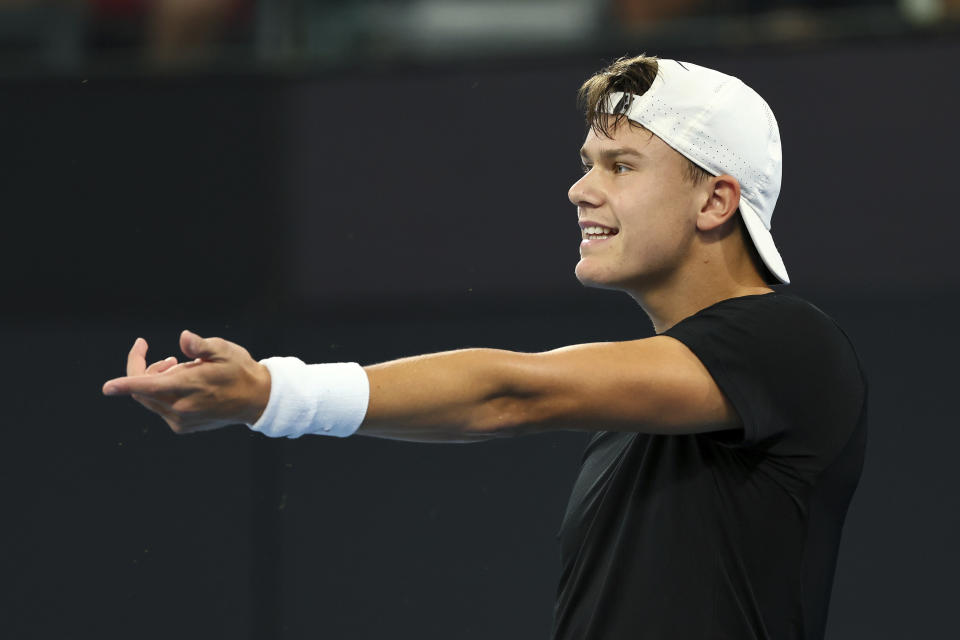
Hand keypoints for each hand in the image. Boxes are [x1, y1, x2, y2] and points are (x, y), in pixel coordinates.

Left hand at [102, 330, 270, 434]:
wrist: (256, 399)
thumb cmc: (240, 370)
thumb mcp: (224, 350)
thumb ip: (200, 345)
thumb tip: (183, 338)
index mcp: (189, 386)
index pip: (148, 387)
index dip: (125, 384)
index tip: (107, 387)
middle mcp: (181, 408)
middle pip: (143, 391)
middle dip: (146, 370)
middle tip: (170, 358)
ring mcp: (181, 420)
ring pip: (149, 400)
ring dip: (154, 382)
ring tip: (179, 367)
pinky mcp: (182, 427)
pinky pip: (160, 409)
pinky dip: (162, 395)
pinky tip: (183, 385)